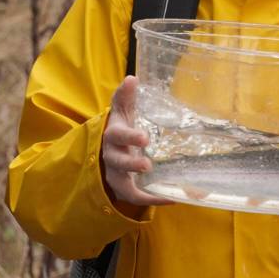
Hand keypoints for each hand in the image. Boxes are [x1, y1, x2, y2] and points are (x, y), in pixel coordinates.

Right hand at [101, 76, 172, 206]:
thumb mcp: (122, 111)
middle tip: (147, 165)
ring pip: (121, 183)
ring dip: (138, 187)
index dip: (129, 137)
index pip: (117, 135)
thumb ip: (125, 96)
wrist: (107, 150)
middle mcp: (111, 155)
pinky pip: (134, 197)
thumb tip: (132, 78)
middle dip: (131, 164)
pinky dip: (151, 199)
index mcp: (112, 135)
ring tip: (158, 187)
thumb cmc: (119, 128)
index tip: (145, 137)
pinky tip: (171, 198)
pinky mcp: (123, 187)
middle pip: (116, 161)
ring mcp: (115, 173)